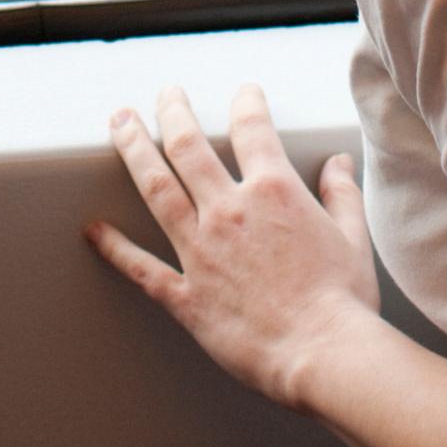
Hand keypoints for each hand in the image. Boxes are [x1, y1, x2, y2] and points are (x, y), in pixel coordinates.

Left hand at [86, 84, 382, 412]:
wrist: (324, 354)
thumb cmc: (344, 302)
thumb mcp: (353, 237)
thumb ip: (341, 194)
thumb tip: (339, 163)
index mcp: (273, 192)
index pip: (252, 129)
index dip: (247, 103)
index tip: (244, 92)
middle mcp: (229, 211)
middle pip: (188, 146)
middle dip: (171, 112)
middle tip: (163, 93)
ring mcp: (202, 251)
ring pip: (156, 188)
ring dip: (133, 150)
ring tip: (119, 123)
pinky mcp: (188, 295)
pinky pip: (142, 267)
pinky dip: (114, 248)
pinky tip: (93, 230)